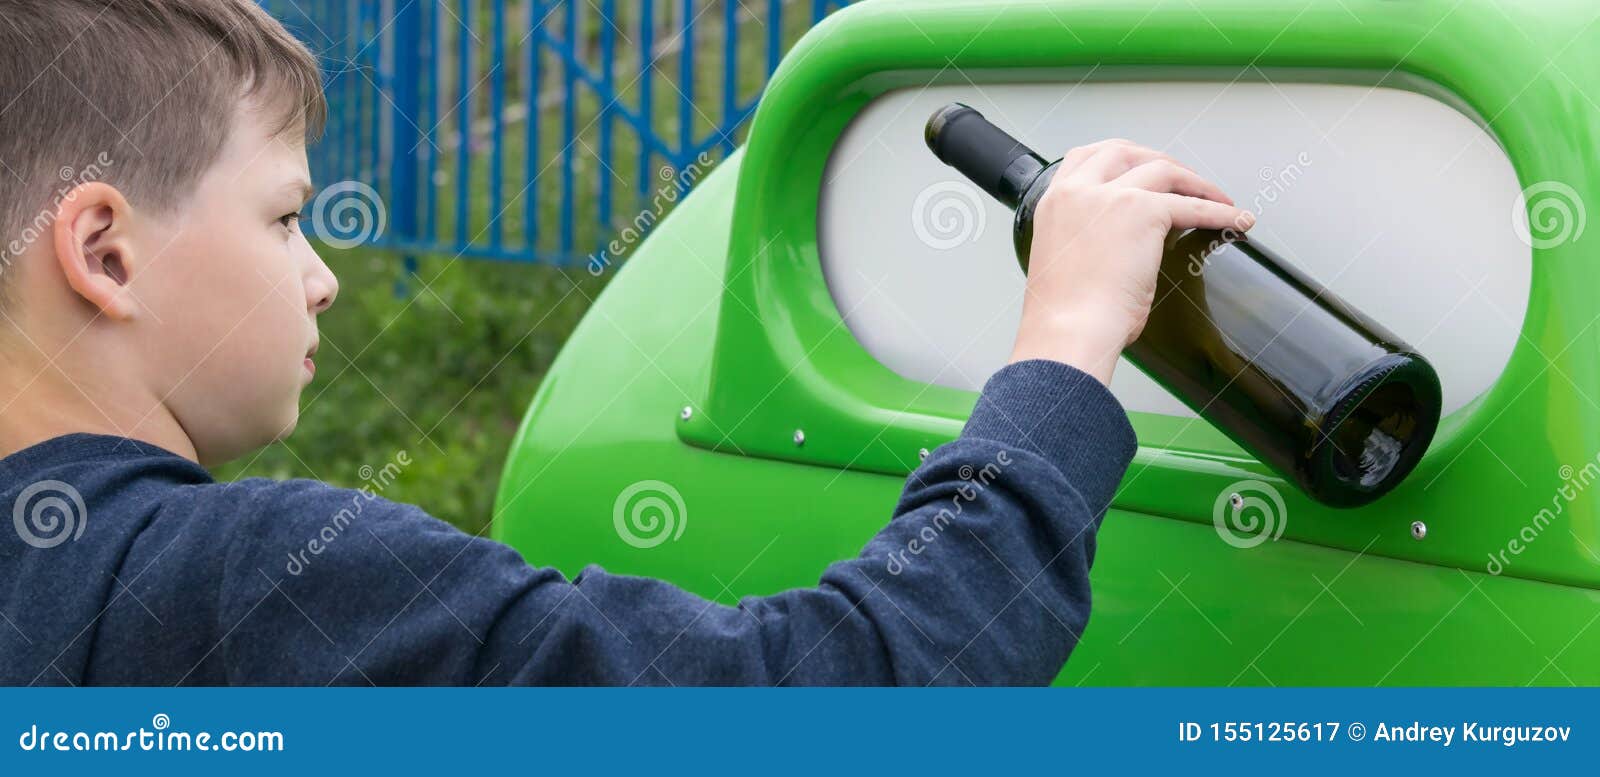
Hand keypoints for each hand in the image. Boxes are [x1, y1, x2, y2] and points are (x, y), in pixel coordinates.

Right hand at [1009, 139, 1254, 385]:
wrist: (1070, 330)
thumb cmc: (1064, 313)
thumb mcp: (1063, 260)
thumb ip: (1083, 238)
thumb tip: (1115, 242)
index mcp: (1054, 202)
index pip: (1085, 157)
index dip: (1116, 156)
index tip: (1136, 162)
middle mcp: (1080, 191)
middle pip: (1126, 152)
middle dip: (1159, 160)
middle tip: (1182, 178)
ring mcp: (1113, 197)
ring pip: (1164, 170)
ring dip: (1195, 182)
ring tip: (1216, 198)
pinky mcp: (1145, 212)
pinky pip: (1193, 206)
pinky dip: (1221, 214)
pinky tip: (1236, 220)